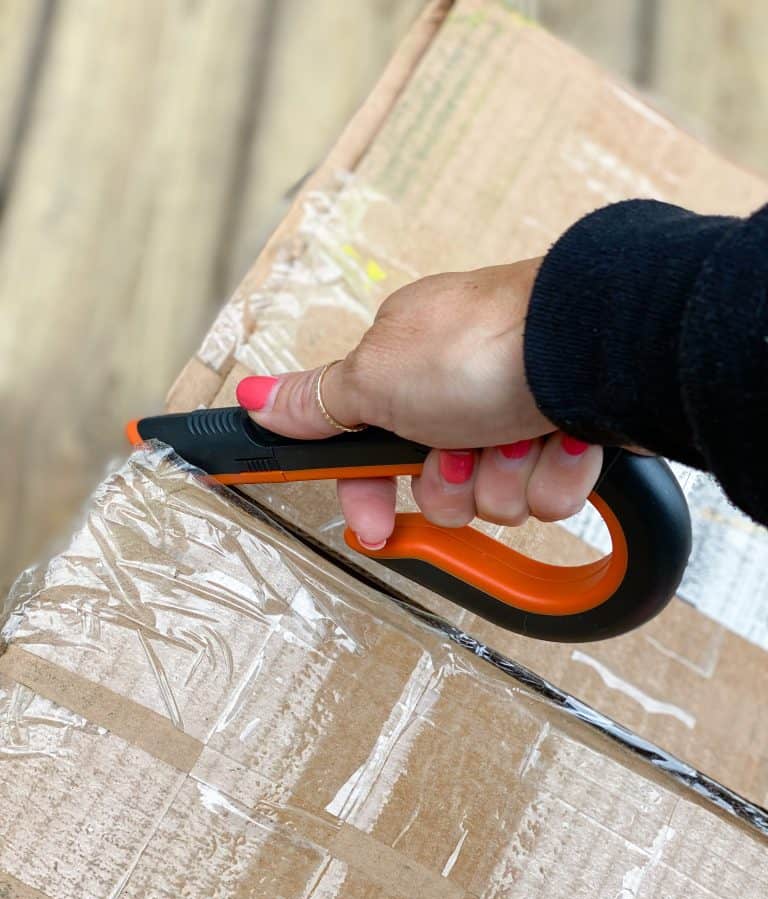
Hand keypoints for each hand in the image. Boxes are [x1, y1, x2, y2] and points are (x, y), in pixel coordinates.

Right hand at [236, 259, 603, 546]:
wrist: (595, 348)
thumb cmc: (484, 345)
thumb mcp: (376, 375)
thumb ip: (317, 401)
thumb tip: (255, 398)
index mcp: (410, 369)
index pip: (371, 454)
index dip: (371, 494)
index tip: (372, 526)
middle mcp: (464, 393)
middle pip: (439, 488)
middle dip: (454, 482)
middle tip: (464, 448)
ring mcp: (520, 414)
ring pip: (498, 497)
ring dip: (507, 475)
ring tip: (522, 431)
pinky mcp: (572, 437)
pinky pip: (551, 493)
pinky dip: (556, 472)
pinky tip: (564, 437)